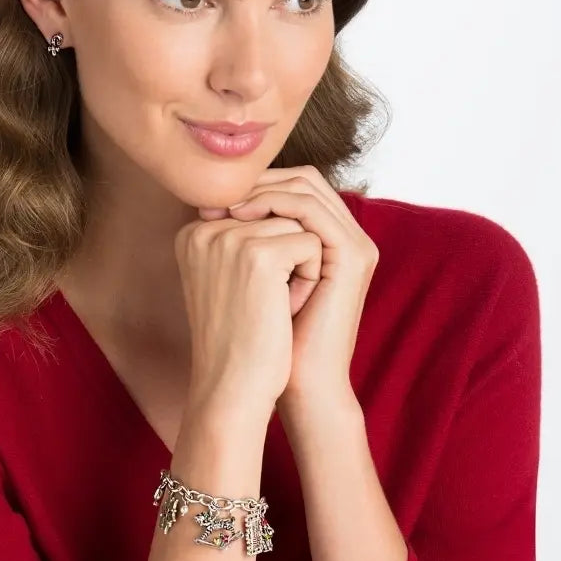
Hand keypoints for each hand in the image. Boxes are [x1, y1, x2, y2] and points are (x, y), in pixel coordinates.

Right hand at [175, 198, 322, 421]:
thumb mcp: (228, 279)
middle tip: (267, 302)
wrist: (231, 389)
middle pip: (278, 215)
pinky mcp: (257, 255)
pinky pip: (310, 244)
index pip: (258, 212)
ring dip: (301, 266)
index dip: (272, 254)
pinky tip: (286, 308)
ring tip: (275, 304)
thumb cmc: (237, 340)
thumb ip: (242, 238)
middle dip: (289, 256)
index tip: (251, 295)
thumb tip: (283, 201)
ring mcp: (228, 239)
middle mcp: (204, 229)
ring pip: (297, 226)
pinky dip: (310, 278)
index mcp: (193, 233)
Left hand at [199, 165, 377, 405]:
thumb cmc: (271, 337)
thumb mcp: (254, 279)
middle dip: (259, 179)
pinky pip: (311, 212)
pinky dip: (274, 206)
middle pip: (303, 178)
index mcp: (329, 240)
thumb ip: (247, 240)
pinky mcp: (352, 257)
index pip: (294, 186)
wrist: (299, 382)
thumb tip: (206, 206)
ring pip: (307, 187)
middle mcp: (347, 237)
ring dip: (263, 190)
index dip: (256, 184)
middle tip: (221, 193)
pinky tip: (242, 217)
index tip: (215, 197)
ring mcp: (354, 244)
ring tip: (228, 206)